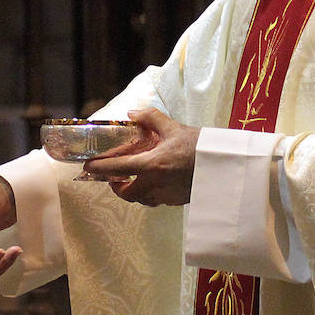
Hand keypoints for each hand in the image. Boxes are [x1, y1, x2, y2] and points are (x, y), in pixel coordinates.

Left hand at [81, 108, 200, 205]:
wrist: (225, 166)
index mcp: (152, 165)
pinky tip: (158, 182)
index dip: (99, 168)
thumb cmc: (200, 146)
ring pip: (142, 199)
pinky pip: (158, 200)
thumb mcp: (174, 127)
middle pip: (127, 193)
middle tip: (115, 177)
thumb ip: (150, 118)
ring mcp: (167, 195)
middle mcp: (156, 184)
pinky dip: (152, 193)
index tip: (89, 166)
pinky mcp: (179, 201)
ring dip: (134, 191)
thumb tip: (133, 113)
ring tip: (135, 180)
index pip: (117, 168)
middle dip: (117, 187)